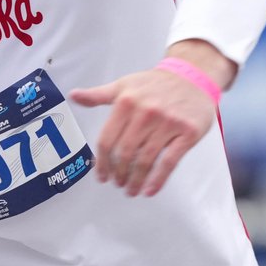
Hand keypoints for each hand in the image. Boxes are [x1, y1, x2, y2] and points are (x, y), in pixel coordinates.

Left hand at [69, 42, 232, 196]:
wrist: (192, 75)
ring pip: (145, 160)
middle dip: (119, 174)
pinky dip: (158, 180)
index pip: (107, 140)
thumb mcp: (124, 85)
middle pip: (125, 153)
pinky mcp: (187, 132)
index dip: (102, 162)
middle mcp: (145, 112)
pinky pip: (170, 161)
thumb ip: (98, 95)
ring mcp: (167, 123)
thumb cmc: (155, 84)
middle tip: (118, 183)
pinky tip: (149, 190)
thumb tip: (74, 96)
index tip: (101, 175)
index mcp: (126, 102)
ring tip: (131, 189)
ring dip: (135, 180)